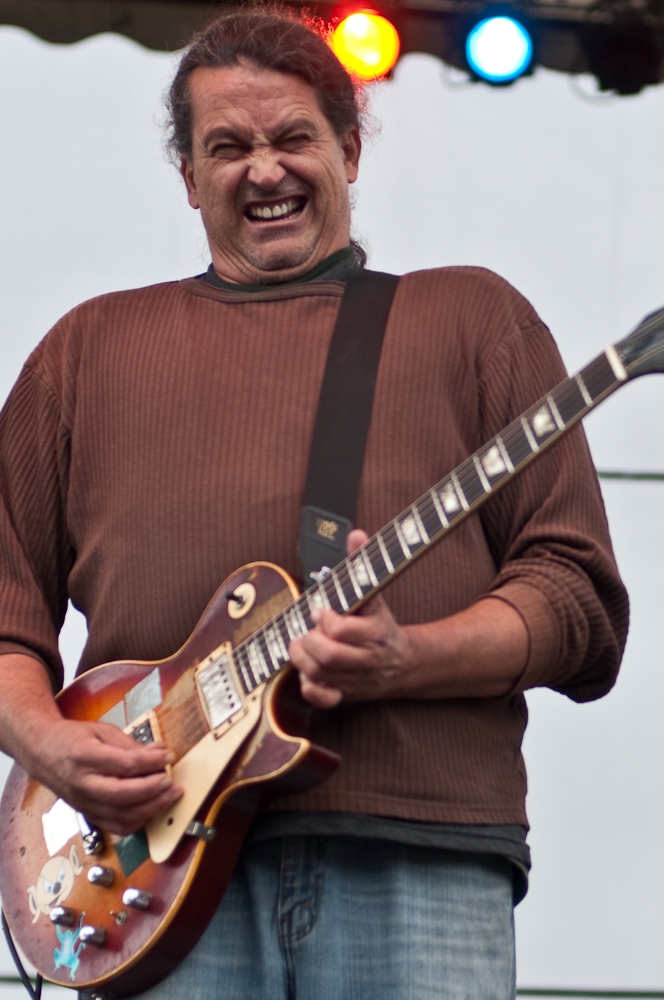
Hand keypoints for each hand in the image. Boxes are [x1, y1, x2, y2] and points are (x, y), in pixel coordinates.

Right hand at [24, 717, 182, 835]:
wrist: (42, 753)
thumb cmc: (73, 738)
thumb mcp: (102, 731)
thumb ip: (130, 744)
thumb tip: (160, 753)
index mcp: (85, 756)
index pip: (124, 764)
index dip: (151, 762)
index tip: (169, 756)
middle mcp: (83, 784)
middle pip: (122, 795)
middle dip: (153, 791)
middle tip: (173, 783)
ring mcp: (84, 803)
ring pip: (120, 816)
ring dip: (151, 809)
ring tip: (170, 796)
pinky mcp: (88, 814)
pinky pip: (115, 826)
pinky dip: (138, 821)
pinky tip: (152, 809)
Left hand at [288, 530, 412, 708]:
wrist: (402, 664)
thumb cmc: (379, 623)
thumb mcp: (374, 594)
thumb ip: (362, 563)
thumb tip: (356, 533)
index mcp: (376, 630)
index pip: (341, 629)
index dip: (324, 619)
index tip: (319, 610)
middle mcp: (368, 657)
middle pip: (329, 656)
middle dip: (310, 641)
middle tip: (306, 631)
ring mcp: (357, 679)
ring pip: (321, 675)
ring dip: (303, 660)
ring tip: (301, 645)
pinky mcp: (347, 696)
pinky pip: (324, 699)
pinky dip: (311, 687)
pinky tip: (308, 673)